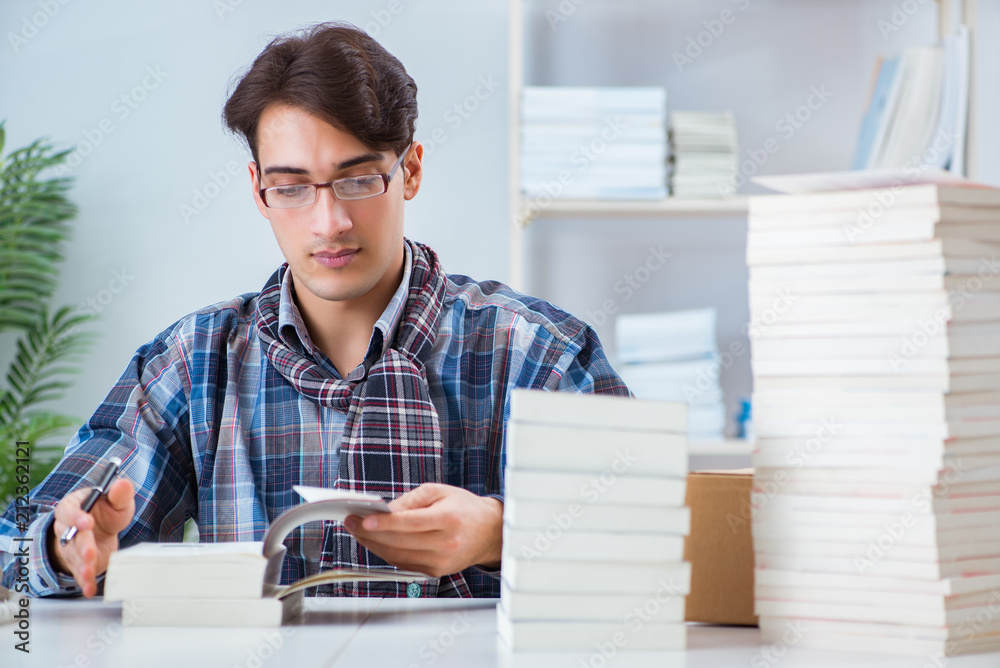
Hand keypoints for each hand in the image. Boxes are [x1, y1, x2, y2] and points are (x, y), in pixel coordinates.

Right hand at [48, 479, 135, 597]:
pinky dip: (85, 582)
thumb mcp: (116, 500)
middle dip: (81, 546)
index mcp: (73, 507)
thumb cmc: (106, 511)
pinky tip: (89, 589)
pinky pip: (80, 574)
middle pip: (71, 538)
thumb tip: (123, 483)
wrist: (101, 529)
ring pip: (74, 558)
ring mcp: (71, 548)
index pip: (69, 511)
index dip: (77, 517)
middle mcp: (67, 529)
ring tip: (89, 573)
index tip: (87, 522)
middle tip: (89, 553)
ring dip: (82, 566)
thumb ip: (119, 493)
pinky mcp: (80, 564)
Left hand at [344, 483, 502, 577]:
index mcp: (448, 519)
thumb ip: (411, 500)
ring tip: (358, 531)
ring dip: (373, 545)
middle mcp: (446, 544)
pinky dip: (386, 553)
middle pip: (399, 542)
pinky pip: (403, 564)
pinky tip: (375, 542)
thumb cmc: (463, 508)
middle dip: (370, 533)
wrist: (488, 532)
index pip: (410, 523)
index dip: (384, 523)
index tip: (362, 519)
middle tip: (351, 522)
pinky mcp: (435, 572)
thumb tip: (385, 511)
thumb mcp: (440, 491)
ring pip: (397, 556)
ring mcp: (440, 561)